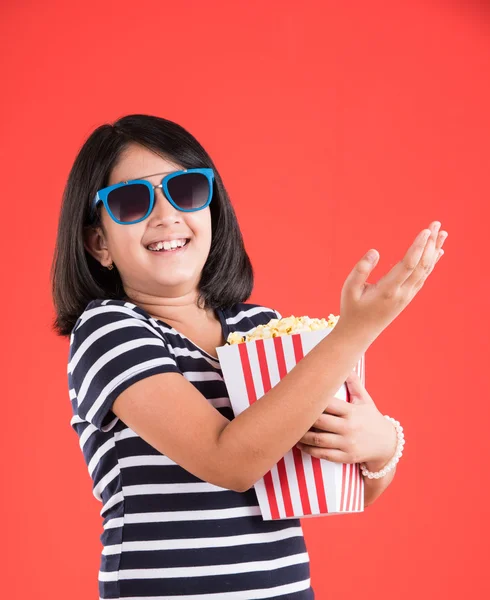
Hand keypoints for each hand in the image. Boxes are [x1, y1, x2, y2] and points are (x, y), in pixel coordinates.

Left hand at [295, 370, 396, 468]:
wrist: (387, 445)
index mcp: (352, 411)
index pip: (328, 403)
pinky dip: (309, 450)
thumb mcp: (365, 400)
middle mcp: (349, 427)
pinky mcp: (346, 457)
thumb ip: (354, 383)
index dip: (313, 400)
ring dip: (302, 436)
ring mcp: (347, 444)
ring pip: (318, 440)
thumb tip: (345, 363)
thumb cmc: (372, 419)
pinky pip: (323, 454)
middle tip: (290, 414)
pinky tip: (300, 445)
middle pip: (320, 422)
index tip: (299, 396)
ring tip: (292, 430)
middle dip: (303, 418)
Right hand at [337, 221, 446, 344]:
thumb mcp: (349, 289)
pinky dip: (432, 262)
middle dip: (430, 243)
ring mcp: (407, 296)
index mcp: (388, 290)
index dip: (418, 246)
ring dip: (434, 250)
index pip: (408, 265)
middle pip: (422, 265)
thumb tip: (374, 251)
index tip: (425, 230)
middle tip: (436, 224)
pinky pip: (424, 276)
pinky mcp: (408, 297)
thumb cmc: (352, 308)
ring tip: (442, 232)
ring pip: (426, 270)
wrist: (359, 333)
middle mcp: (402, 293)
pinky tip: (437, 251)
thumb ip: (361, 269)